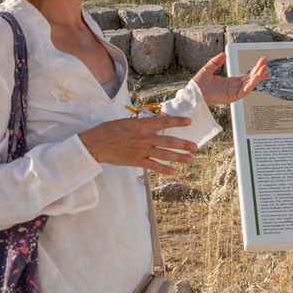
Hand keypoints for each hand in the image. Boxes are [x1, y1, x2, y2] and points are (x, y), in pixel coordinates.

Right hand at [79, 115, 199, 174]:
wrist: (96, 144)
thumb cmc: (109, 130)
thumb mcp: (126, 122)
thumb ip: (141, 123)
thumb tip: (155, 122)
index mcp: (141, 125)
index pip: (164, 122)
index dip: (177, 121)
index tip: (189, 122)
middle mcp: (144, 137)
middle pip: (168, 141)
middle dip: (183, 144)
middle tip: (196, 146)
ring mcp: (141, 150)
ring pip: (164, 154)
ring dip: (179, 157)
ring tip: (190, 159)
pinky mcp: (136, 161)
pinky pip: (153, 166)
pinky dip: (164, 169)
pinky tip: (173, 171)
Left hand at [192, 53, 268, 106]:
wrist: (193, 94)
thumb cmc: (198, 85)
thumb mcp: (208, 69)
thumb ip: (216, 61)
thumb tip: (223, 54)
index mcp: (231, 82)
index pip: (247, 75)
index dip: (255, 69)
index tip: (262, 62)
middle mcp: (234, 87)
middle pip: (250, 80)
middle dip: (259, 72)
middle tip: (266, 64)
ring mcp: (233, 93)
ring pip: (249, 86)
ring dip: (257, 78)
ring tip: (264, 71)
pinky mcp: (231, 97)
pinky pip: (243, 92)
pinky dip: (250, 86)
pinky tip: (254, 79)